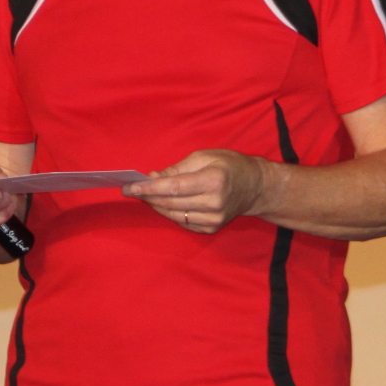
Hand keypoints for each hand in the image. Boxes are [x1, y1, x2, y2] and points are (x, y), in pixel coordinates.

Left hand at [124, 149, 273, 235]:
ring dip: (155, 205)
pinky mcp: (212, 228)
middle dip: (147, 196)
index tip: (129, 187)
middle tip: (131, 189)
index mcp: (213, 181)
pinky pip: (182, 222)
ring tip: (144, 194)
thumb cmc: (229, 166)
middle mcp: (214, 203)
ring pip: (173, 215)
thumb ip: (176, 169)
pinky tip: (161, 203)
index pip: (173, 188)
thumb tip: (152, 178)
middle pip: (170, 203)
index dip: (148, 188)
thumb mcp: (204, 157)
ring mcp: (214, 219)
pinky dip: (169, 212)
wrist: (256, 187)